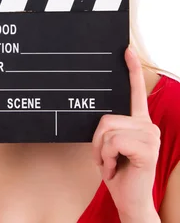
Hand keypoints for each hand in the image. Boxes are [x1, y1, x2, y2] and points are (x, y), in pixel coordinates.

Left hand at [92, 47, 160, 220]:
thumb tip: (101, 118)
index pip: (135, 92)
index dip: (131, 69)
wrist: (129, 198)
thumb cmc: (118, 171)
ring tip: (112, 163)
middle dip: (97, 141)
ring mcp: (150, 136)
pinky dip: (106, 157)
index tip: (125, 50)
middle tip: (107, 158)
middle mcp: (147, 125)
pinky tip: (116, 168)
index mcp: (138, 122)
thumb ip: (108, 128)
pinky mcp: (147, 148)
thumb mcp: (108, 145)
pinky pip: (112, 142)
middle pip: (105, 118)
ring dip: (101, 151)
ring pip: (106, 130)